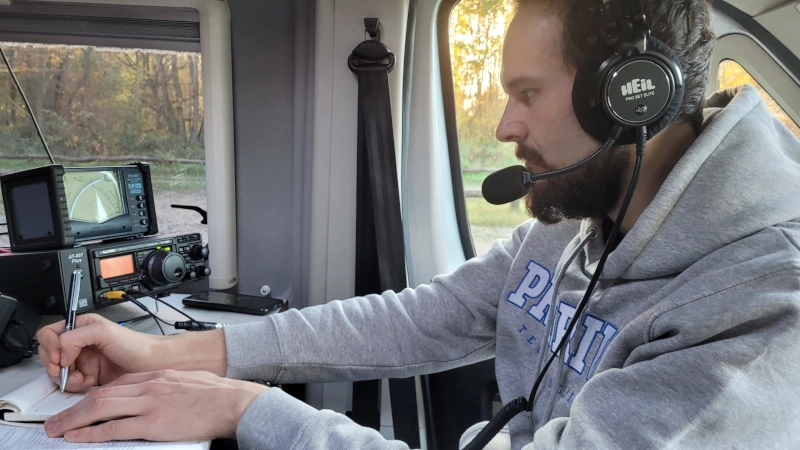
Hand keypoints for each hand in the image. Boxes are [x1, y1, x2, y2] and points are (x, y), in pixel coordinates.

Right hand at [36, 314, 162, 391]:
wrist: (152, 364)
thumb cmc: (135, 345)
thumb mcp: (104, 332)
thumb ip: (76, 337)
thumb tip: (61, 352)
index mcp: (80, 327)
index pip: (49, 334)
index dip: (50, 347)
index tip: (61, 358)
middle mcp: (78, 343)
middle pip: (49, 354)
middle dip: (56, 366)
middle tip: (66, 372)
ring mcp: (82, 360)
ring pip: (57, 372)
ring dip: (67, 378)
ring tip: (83, 378)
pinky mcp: (87, 375)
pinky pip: (69, 383)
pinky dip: (76, 385)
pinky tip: (90, 382)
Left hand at [44, 370, 267, 441]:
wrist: (234, 402)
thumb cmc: (218, 396)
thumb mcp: (188, 383)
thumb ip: (168, 389)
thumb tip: (158, 400)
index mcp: (158, 377)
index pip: (116, 385)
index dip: (93, 397)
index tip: (80, 407)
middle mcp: (149, 386)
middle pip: (101, 395)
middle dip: (73, 409)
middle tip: (55, 421)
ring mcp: (150, 404)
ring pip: (101, 408)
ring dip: (74, 420)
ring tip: (57, 430)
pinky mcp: (154, 423)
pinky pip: (115, 428)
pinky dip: (92, 433)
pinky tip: (78, 437)